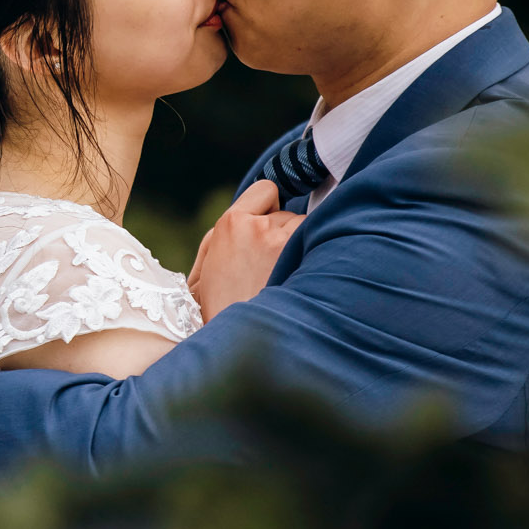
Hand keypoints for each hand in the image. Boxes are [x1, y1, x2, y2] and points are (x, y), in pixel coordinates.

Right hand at [187, 180, 302, 322]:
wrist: (237, 339)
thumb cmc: (223, 304)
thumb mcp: (211, 260)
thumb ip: (235, 229)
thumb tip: (267, 206)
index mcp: (230, 224)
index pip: (266, 190)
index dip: (269, 207)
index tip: (268, 225)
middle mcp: (257, 226)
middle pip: (287, 214)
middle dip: (281, 234)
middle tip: (269, 265)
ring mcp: (282, 242)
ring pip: (303, 229)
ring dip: (297, 246)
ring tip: (282, 276)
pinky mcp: (301, 260)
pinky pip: (316, 243)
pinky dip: (311, 258)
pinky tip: (298, 278)